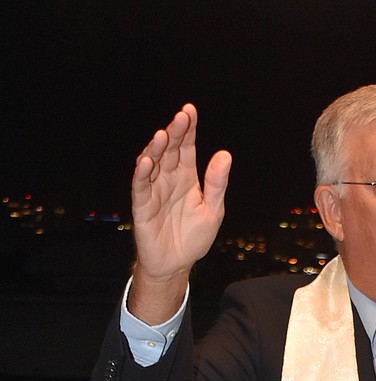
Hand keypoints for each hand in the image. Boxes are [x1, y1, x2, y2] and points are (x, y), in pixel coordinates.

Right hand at [129, 103, 230, 319]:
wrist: (176, 264)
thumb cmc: (193, 238)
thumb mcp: (213, 211)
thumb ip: (217, 184)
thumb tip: (225, 155)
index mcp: (186, 177)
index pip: (186, 148)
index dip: (188, 130)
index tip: (190, 111)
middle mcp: (168, 179)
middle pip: (170, 150)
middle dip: (175, 133)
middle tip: (181, 118)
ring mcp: (154, 191)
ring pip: (152, 163)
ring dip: (156, 149)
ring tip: (164, 135)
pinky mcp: (142, 206)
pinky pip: (140, 187)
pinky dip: (142, 173)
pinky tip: (147, 161)